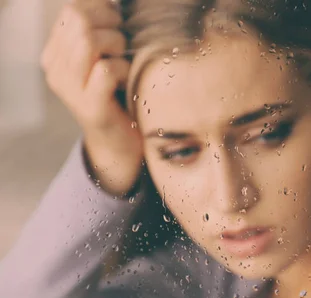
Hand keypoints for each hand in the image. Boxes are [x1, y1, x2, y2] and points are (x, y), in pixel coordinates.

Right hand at [41, 0, 142, 195]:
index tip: (119, 21)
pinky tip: (127, 79)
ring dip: (117, 43)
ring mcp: (70, 89)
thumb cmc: (119, 94)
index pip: (71, 10)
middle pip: (78, 20)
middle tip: (124, 41)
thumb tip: (113, 3)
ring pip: (88, 41)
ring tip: (125, 59)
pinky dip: (123, 68)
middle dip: (110, 22)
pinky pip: (105, 69)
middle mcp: (56, 69)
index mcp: (56, 53)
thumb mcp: (104, 58)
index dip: (101, 8)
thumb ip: (100, 32)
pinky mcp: (90, 106)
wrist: (120, 144)